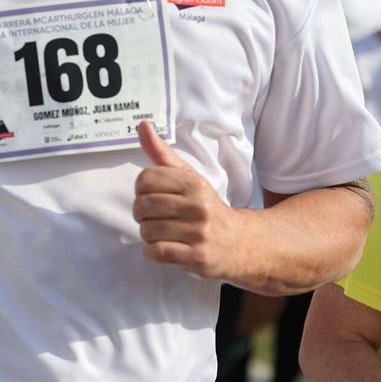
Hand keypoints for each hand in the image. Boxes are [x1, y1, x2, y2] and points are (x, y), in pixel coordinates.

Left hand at [132, 120, 234, 278]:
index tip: (151, 195)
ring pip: (147, 231)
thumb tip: (142, 125)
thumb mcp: (188, 178)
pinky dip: (152, 252)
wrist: (239, 243)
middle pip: (143, 206)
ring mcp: (198, 232)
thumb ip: (162, 154)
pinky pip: (157, 252)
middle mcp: (197, 206)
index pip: (146, 179)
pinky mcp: (196, 256)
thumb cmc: (206, 208)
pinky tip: (163, 247)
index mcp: (194, 183)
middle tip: (154, 217)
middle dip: (142, 214)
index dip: (141, 189)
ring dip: (148, 234)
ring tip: (162, 233)